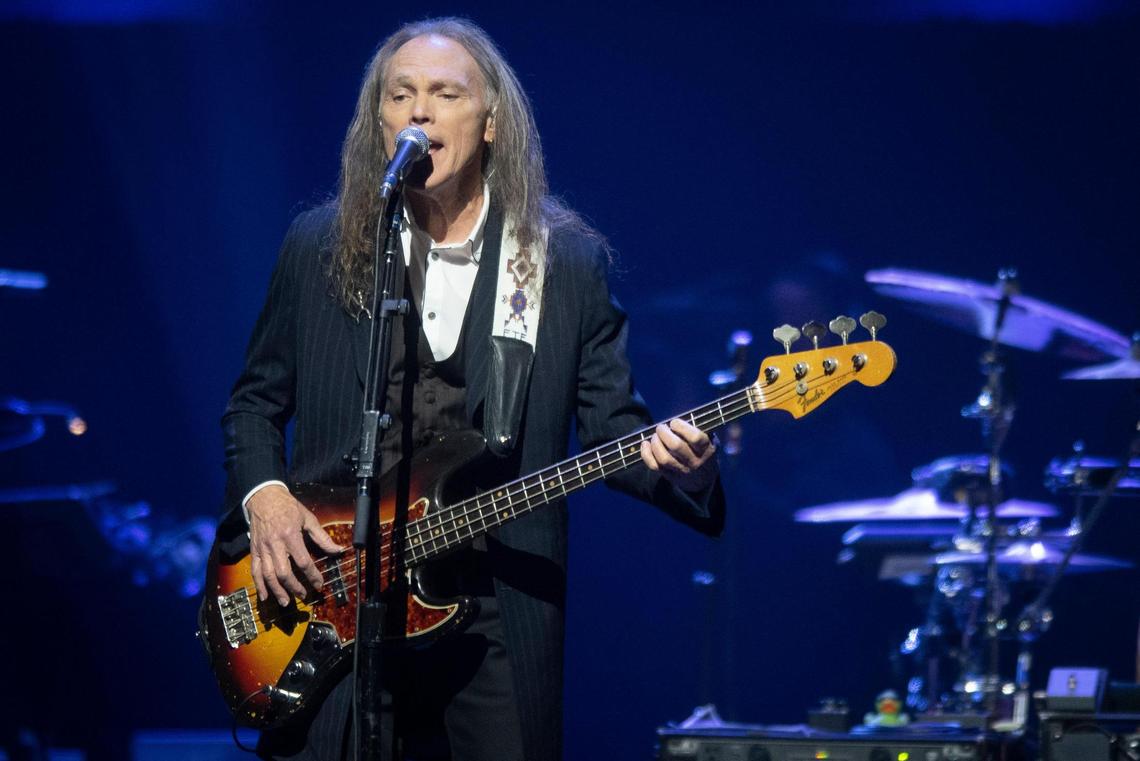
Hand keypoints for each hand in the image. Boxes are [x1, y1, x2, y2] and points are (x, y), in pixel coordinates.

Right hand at [247, 485, 343, 605]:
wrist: (263, 498)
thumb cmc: (288, 508)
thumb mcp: (308, 518)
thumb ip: (322, 537)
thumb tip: (338, 550)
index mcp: (291, 535)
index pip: (303, 561)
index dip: (312, 576)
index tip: (319, 585)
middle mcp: (275, 544)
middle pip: (283, 572)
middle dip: (294, 587)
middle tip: (303, 595)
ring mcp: (262, 549)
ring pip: (268, 575)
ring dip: (277, 591)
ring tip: (286, 602)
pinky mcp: (254, 550)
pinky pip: (255, 571)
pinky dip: (259, 586)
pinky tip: (265, 596)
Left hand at [639, 418, 716, 492]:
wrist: (704, 480)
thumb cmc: (703, 452)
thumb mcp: (709, 440)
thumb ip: (699, 429)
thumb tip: (678, 417)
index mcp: (706, 449)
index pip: (695, 437)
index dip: (681, 427)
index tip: (674, 423)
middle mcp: (694, 461)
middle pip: (676, 446)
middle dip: (664, 433)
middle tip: (661, 428)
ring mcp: (681, 470)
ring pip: (664, 458)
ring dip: (655, 443)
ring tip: (655, 436)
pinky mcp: (669, 476)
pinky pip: (654, 466)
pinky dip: (646, 454)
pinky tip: (645, 444)